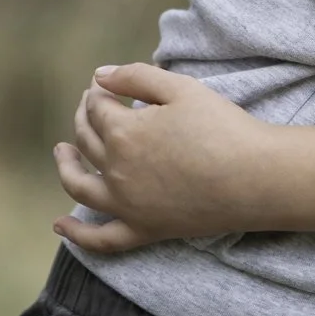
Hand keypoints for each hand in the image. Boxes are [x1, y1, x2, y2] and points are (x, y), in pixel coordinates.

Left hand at [51, 63, 275, 252]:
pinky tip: (60, 226)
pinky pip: (101, 239)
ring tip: (62, 153)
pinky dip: (76, 235)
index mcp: (123, 133)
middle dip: (84, 118)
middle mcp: (115, 170)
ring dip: (65, 167)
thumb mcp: (181, 88)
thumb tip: (100, 76)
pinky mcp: (144, 230)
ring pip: (79, 186)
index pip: (98, 107)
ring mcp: (126, 205)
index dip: (98, 92)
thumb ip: (136, 76)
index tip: (104, 85)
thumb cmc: (222, 127)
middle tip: (90, 106)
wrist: (254, 177)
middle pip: (86, 140)